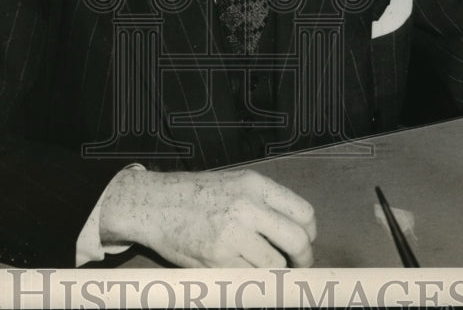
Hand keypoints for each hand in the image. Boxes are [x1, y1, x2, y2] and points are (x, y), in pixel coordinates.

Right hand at [97, 168, 316, 266]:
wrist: (153, 203)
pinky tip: (238, 268)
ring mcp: (232, 234)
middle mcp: (247, 207)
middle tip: (298, 265)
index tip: (304, 242)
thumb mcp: (233, 184)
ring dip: (271, 269)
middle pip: (297, 240)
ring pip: (274, 264)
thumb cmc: (194, 194)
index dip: (309, 233)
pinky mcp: (217, 259)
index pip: (303, 212)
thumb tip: (295, 231)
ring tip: (257, 263)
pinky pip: (248, 276)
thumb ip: (263, 203)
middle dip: (303, 258)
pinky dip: (248, 277)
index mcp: (254, 184)